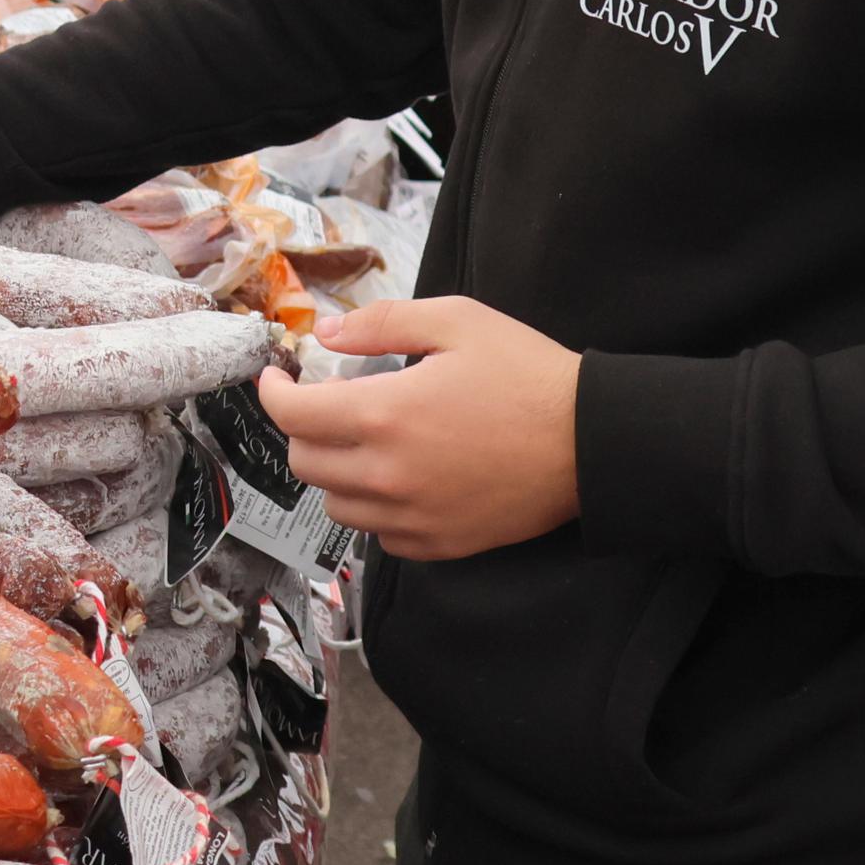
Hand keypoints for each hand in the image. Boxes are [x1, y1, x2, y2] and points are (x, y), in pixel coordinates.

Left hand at [261, 297, 582, 561]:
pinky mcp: (440, 544)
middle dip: (302, 428)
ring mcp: (413, 517)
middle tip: (326, 402)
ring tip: (363, 440)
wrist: (592, 442)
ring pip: (335, 504)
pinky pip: (379, 534)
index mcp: (384, 415)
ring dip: (335, 470)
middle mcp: (388, 475)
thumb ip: (381, 322)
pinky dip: (373, 507)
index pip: (293, 415)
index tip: (276, 379)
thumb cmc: (526, 374)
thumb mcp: (455, 320)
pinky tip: (397, 476)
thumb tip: (325, 333)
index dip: (272, 393)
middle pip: (305, 463)